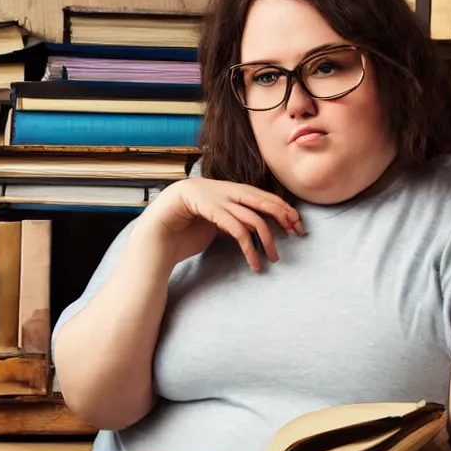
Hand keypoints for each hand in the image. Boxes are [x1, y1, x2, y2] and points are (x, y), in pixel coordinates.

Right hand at [137, 177, 303, 271]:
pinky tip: (254, 262)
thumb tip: (257, 226)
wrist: (152, 240)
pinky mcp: (206, 209)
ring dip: (267, 239)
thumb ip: (231, 218)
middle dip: (283, 215)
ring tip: (273, 258)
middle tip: (297, 232)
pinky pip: (237, 228)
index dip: (280, 207)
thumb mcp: (212, 222)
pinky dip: (249, 247)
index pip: (259, 194)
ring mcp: (212, 196)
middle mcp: (219, 188)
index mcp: (222, 188)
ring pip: (252, 216)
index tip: (296, 223)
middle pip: (262, 199)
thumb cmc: (181, 236)